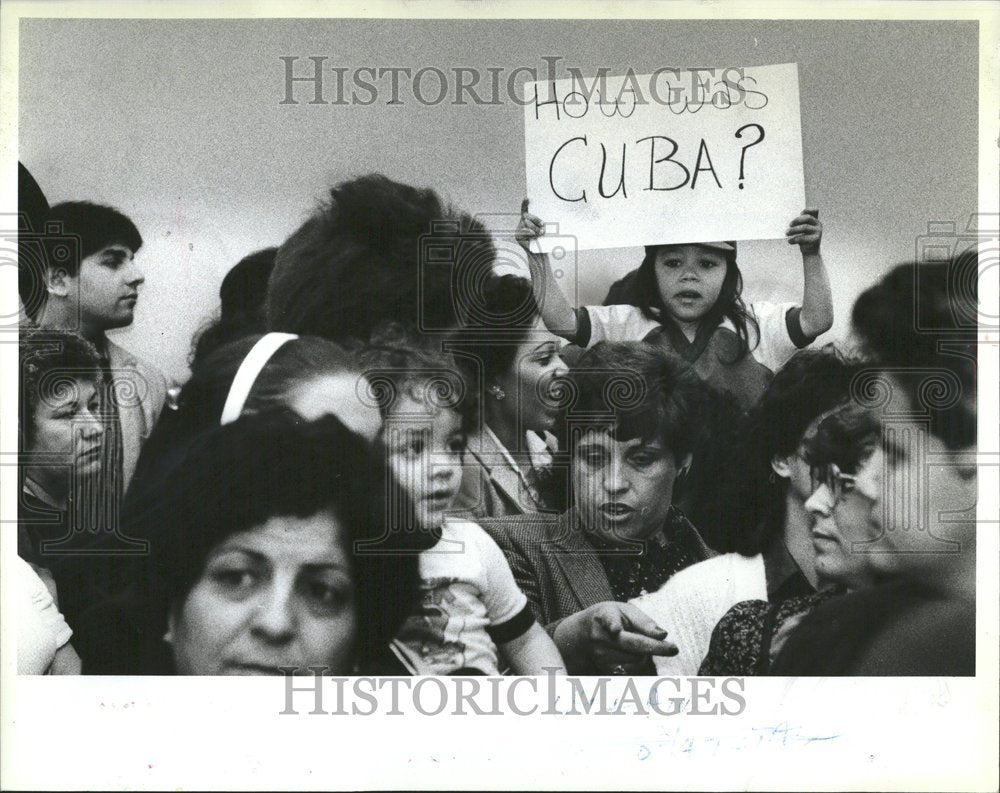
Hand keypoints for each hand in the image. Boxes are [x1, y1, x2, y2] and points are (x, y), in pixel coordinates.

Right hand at [515, 198, 544, 251]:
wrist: (537, 254)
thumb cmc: (542, 242)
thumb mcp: (543, 232)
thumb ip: (542, 226)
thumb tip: (543, 223)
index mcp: (528, 219)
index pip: (525, 209)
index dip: (525, 204)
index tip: (527, 198)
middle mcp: (522, 222)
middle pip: (526, 216)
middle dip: (535, 220)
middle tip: (543, 226)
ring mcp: (519, 228)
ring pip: (526, 223)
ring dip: (534, 228)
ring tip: (541, 233)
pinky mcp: (518, 235)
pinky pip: (523, 230)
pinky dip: (528, 231)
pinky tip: (533, 234)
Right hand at [556, 601, 677, 674]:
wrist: (582, 634)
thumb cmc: (610, 617)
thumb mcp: (624, 610)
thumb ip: (644, 622)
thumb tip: (663, 635)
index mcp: (604, 617)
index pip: (612, 622)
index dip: (613, 625)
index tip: (615, 629)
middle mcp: (599, 638)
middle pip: (632, 647)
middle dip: (655, 648)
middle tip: (674, 648)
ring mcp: (600, 656)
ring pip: (635, 660)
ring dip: (645, 654)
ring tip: (641, 643)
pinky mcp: (604, 669)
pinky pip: (631, 669)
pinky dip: (638, 662)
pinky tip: (633, 654)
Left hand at [786, 208, 821, 255]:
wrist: (810, 251)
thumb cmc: (803, 239)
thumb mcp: (802, 230)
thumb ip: (799, 224)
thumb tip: (788, 222)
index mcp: (815, 220)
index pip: (815, 211)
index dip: (808, 210)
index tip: (800, 213)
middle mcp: (818, 224)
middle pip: (808, 218)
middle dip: (797, 220)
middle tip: (789, 224)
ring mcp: (818, 232)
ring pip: (805, 227)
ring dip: (793, 230)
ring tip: (786, 233)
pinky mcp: (815, 240)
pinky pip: (803, 238)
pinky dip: (794, 239)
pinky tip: (789, 241)